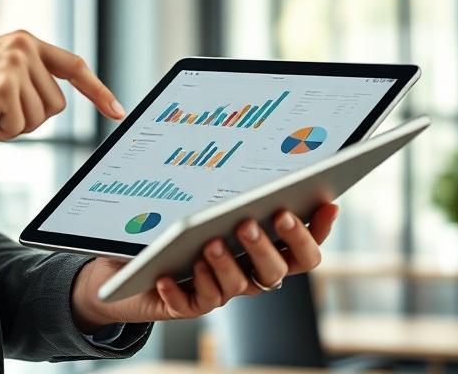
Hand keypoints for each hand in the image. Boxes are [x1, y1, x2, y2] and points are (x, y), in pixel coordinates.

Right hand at [0, 29, 124, 139]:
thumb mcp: (0, 70)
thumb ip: (29, 77)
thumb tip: (57, 102)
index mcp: (26, 42)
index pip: (74, 65)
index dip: (97, 90)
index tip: (117, 111)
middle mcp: (24, 47)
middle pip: (57, 104)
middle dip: (30, 118)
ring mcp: (14, 64)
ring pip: (40, 118)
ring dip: (13, 127)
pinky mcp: (3, 85)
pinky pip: (19, 126)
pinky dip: (0, 133)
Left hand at [70, 203, 338, 330]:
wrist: (133, 261)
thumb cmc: (180, 223)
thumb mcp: (207, 201)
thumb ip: (236, 191)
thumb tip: (262, 151)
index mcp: (263, 249)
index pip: (304, 250)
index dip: (316, 231)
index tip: (324, 203)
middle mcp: (248, 274)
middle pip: (276, 271)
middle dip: (266, 247)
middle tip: (249, 222)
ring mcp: (219, 291)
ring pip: (235, 288)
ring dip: (225, 266)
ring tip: (209, 243)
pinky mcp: (187, 305)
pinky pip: (190, 304)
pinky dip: (179, 290)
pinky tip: (166, 276)